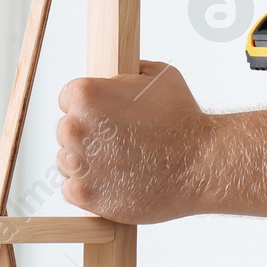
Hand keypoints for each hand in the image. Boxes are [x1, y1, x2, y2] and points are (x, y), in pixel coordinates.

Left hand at [55, 60, 215, 224]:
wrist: (199, 164)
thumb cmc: (182, 119)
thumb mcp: (160, 76)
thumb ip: (130, 72)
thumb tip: (119, 77)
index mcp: (86, 95)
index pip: (68, 99)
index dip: (90, 107)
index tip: (106, 117)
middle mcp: (75, 127)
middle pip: (66, 130)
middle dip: (88, 135)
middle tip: (118, 141)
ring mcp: (78, 163)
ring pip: (67, 160)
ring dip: (87, 162)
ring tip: (120, 163)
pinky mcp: (84, 194)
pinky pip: (71, 188)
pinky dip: (89, 187)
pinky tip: (114, 180)